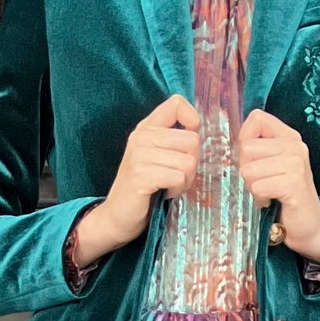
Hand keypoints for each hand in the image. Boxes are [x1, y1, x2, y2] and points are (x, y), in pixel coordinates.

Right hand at [68, 94, 200, 267]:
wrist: (117, 216)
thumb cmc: (145, 188)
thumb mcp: (159, 158)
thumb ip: (176, 142)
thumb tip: (202, 135)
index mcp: (147, 128)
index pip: (176, 104)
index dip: (192, 121)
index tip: (187, 145)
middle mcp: (141, 137)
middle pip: (192, 140)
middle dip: (191, 163)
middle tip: (176, 177)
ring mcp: (139, 155)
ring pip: (188, 162)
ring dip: (185, 180)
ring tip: (169, 186)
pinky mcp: (140, 175)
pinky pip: (178, 177)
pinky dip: (177, 189)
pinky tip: (165, 194)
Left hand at [237, 108, 319, 261]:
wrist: (305, 225)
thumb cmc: (280, 194)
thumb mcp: (266, 165)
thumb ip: (252, 148)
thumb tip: (229, 142)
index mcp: (288, 136)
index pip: (257, 118)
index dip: (245, 140)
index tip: (254, 160)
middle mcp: (295, 146)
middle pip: (247, 147)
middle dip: (247, 169)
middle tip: (262, 182)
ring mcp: (297, 164)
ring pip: (249, 169)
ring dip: (253, 187)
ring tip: (268, 193)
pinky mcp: (295, 184)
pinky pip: (258, 186)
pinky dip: (260, 198)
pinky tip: (271, 201)